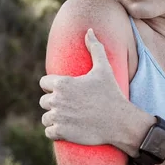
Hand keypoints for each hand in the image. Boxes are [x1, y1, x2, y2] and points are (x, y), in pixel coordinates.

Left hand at [39, 28, 131, 145]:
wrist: (120, 121)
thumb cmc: (111, 93)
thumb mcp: (104, 68)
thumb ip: (95, 48)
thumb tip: (89, 30)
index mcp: (62, 83)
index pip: (44, 83)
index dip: (54, 87)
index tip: (67, 91)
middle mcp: (57, 99)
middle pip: (44, 101)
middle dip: (55, 103)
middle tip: (71, 106)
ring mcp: (58, 117)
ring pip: (46, 117)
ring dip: (54, 118)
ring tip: (69, 118)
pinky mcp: (61, 133)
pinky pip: (49, 132)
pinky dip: (56, 132)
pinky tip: (68, 129)